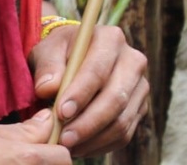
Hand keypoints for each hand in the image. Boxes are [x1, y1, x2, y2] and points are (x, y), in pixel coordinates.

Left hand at [30, 24, 150, 154]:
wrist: (75, 60)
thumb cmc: (60, 55)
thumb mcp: (47, 52)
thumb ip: (47, 67)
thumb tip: (48, 88)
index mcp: (111, 39)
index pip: (99, 69)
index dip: (81, 93)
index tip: (61, 113)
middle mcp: (133, 60)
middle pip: (116, 98)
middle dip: (88, 123)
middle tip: (63, 138)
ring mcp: (140, 85)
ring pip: (122, 120)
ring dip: (94, 138)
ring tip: (68, 146)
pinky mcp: (140, 107)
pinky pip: (125, 134)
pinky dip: (102, 145)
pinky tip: (81, 147)